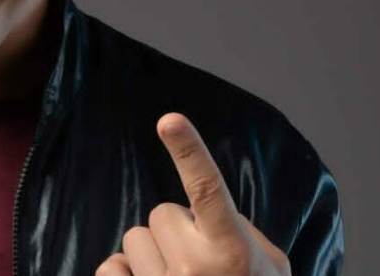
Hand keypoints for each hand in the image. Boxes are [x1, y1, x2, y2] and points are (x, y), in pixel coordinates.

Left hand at [95, 113, 289, 275]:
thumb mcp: (268, 266)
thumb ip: (241, 230)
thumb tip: (201, 210)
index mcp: (235, 251)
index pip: (207, 190)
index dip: (189, 152)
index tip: (169, 120)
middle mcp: (198, 268)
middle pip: (162, 214)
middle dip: (177, 233)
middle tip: (201, 265)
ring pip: (135, 239)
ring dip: (152, 256)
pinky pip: (110, 267)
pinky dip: (124, 274)